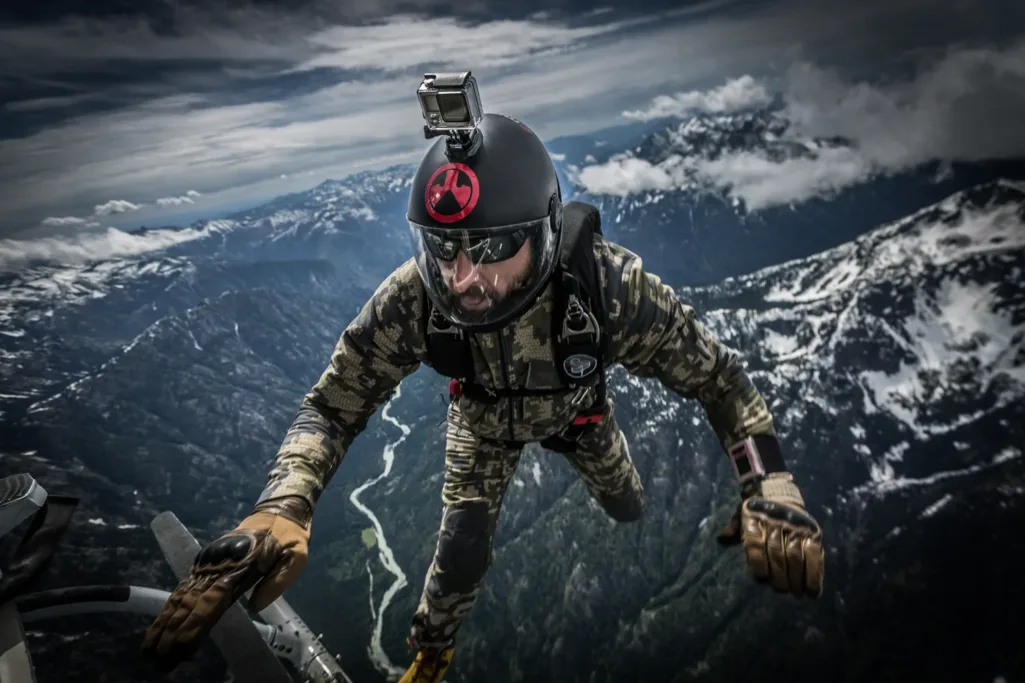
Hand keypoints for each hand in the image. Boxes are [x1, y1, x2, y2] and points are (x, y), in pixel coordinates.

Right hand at [140, 497, 310, 671]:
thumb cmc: (289, 536)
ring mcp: (210, 562)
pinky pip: (187, 586)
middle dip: (173, 631)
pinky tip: (161, 622)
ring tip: (150, 648)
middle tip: (158, 659)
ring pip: (184, 595)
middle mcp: (218, 564)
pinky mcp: (207, 560)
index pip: (212, 601)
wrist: (278, 511)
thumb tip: (254, 606)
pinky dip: (172, 605)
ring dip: (166, 622)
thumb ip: (277, 581)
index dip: (195, 624)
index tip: (182, 646)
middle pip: (191, 602)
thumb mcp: (296, 556)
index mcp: (239, 565)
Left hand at [717, 473, 823, 598]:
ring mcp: (796, 526)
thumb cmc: (757, 511)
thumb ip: (733, 529)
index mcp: (754, 517)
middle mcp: (775, 521)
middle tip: (782, 590)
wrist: (778, 492)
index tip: (762, 580)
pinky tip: (813, 590)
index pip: (754, 542)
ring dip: (796, 578)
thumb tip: (722, 538)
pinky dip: (814, 574)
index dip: (757, 563)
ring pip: (795, 556)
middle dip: (779, 576)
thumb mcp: (741, 514)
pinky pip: (814, 554)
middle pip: (776, 553)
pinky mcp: (812, 531)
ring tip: (796, 592)